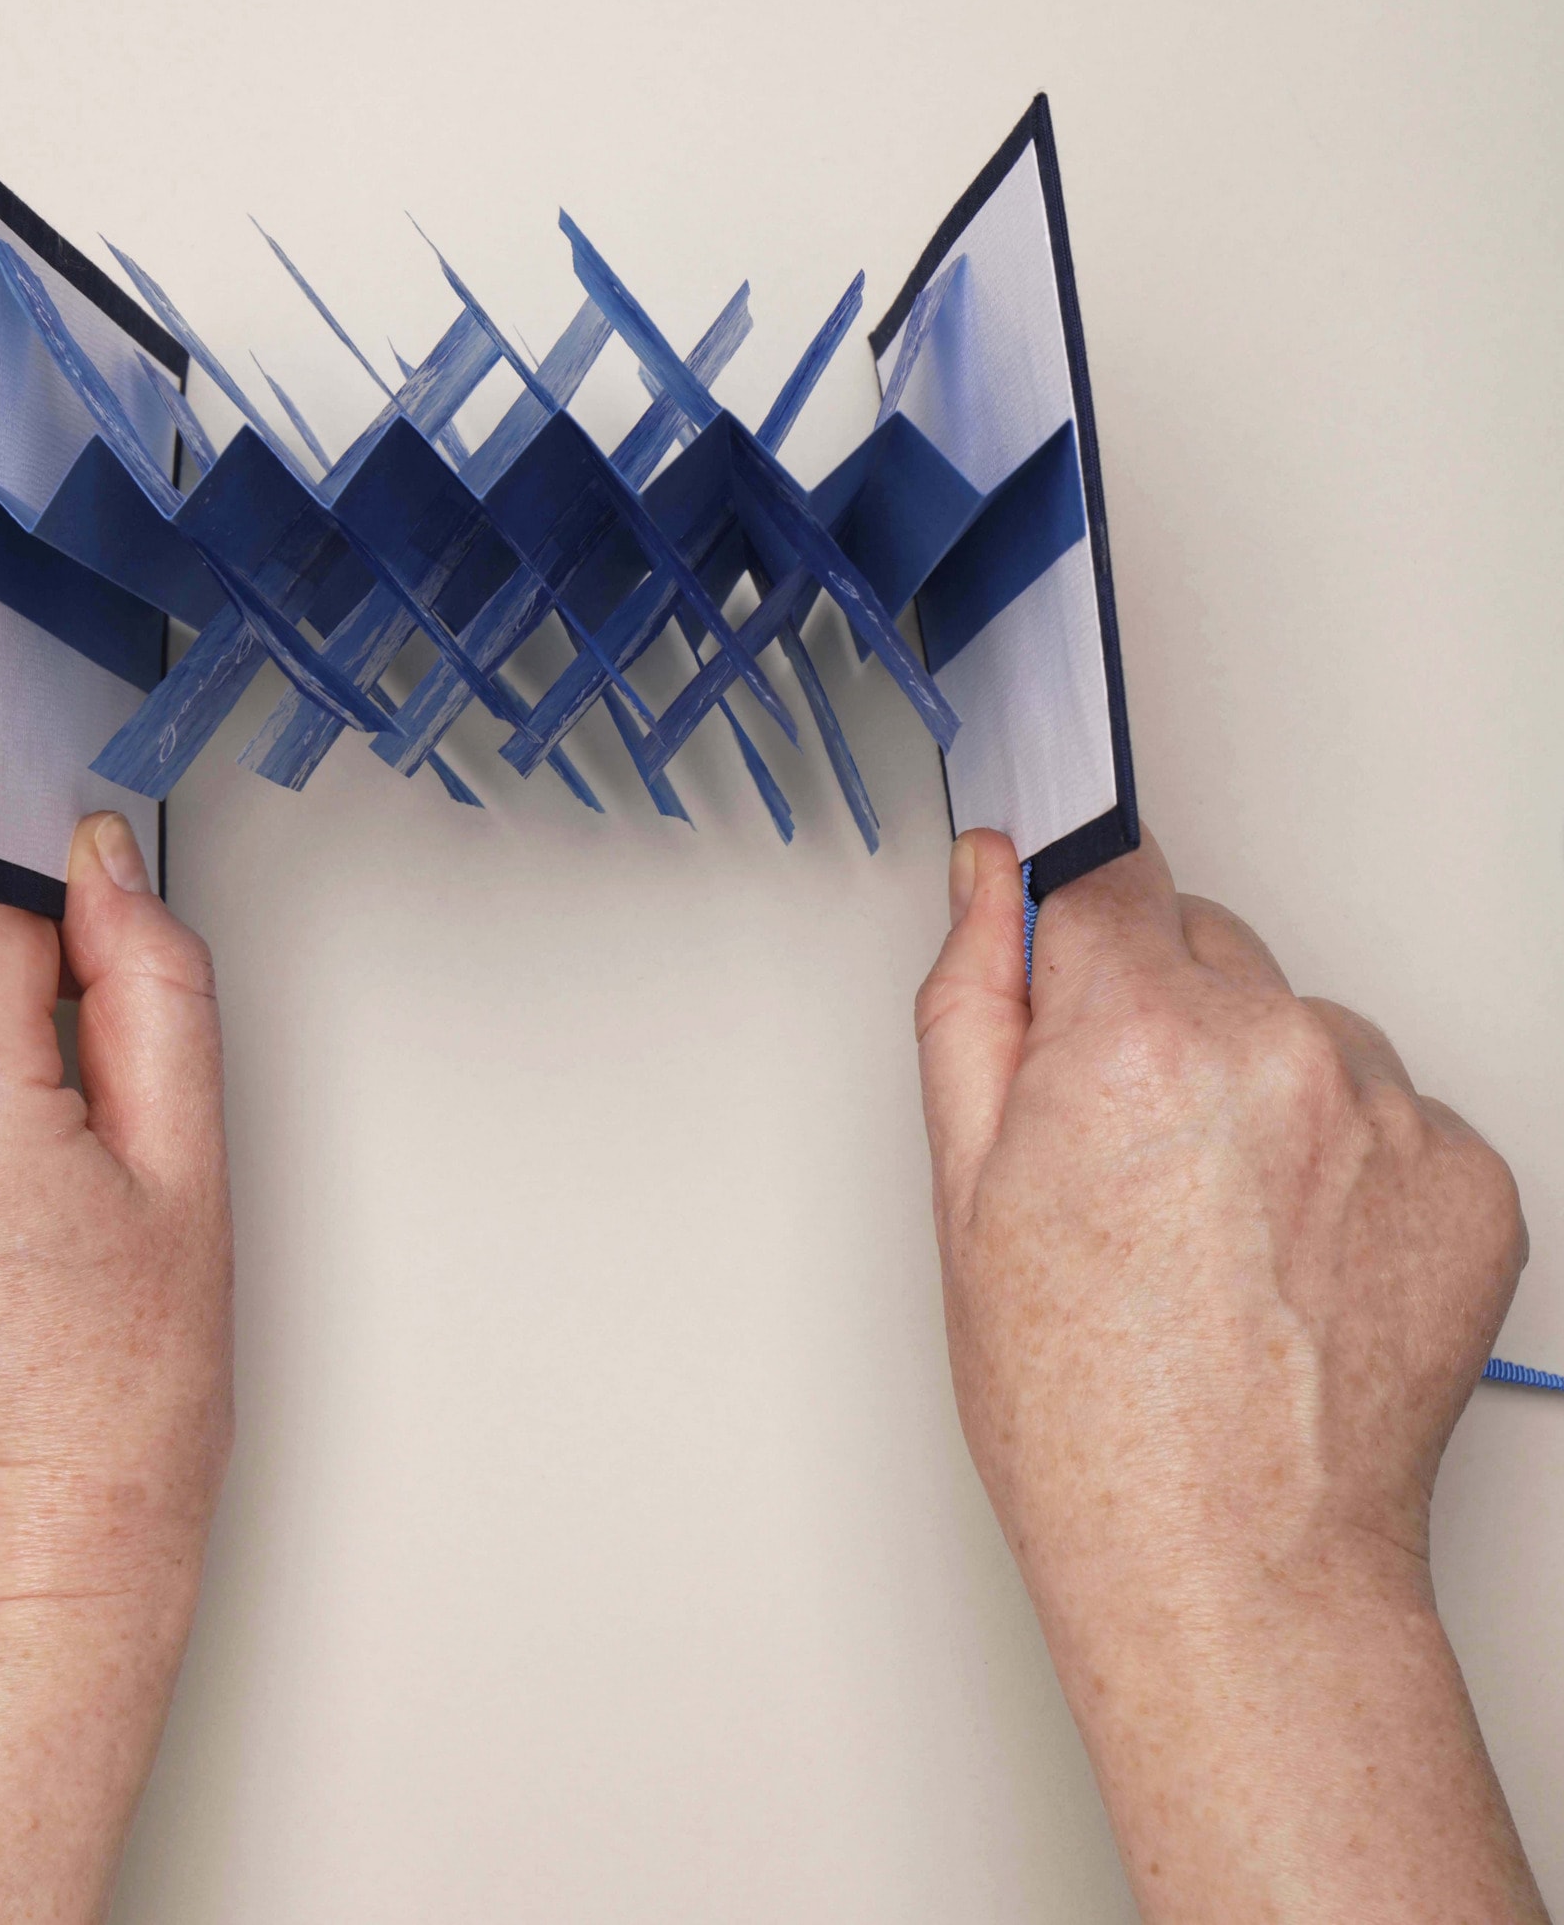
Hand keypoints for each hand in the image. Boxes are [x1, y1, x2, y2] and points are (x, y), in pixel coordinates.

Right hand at [915, 827, 1544, 1920]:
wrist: (1229, 1563)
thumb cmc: (1081, 1408)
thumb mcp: (964, 1188)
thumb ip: (975, 999)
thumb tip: (990, 877)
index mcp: (1138, 1037)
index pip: (1106, 870)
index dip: (1070, 930)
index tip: (1065, 970)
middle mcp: (1281, 1050)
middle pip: (1206, 941)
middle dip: (1156, 1010)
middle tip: (1121, 1147)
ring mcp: (1390, 1114)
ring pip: (1300, 1023)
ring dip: (1256, 1079)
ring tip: (1212, 1218)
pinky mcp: (1470, 1178)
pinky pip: (1386, 1107)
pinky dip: (1341, 1152)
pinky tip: (1289, 1248)